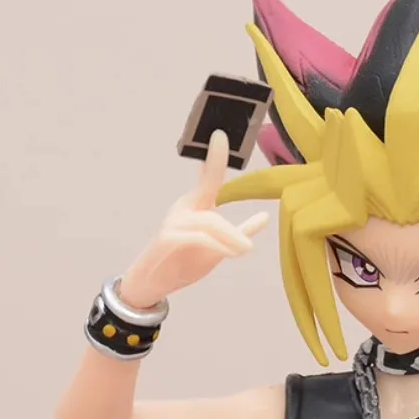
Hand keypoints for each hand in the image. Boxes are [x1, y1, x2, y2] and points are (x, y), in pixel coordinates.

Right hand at [118, 131, 269, 308]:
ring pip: (209, 222)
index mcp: (196, 205)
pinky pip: (197, 237)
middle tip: (249, 249)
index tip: (221, 135)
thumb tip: (266, 216)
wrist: (152, 283)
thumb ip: (240, 231)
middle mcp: (183, 208)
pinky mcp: (166, 239)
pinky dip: (216, 245)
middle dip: (233, 228)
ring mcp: (173, 222)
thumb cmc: (184, 260)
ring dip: (230, 239)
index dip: (214, 156)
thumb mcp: (219, 246)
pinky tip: (227, 255)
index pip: (208, 176)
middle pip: (212, 201)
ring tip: (243, 254)